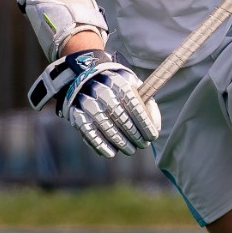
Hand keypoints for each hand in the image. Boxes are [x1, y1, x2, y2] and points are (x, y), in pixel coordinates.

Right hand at [27, 49, 161, 156]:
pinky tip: (111, 153)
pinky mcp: (75, 112)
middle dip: (133, 134)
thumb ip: (147, 104)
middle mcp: (101, 89)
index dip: (144, 123)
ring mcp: (86, 101)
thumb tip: (156, 127)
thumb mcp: (134, 88)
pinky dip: (100, 144)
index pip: (133, 103)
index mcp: (118, 81)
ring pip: (104, 124)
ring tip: (130, 150)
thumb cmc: (118, 89)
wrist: (86, 79)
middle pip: (119, 114)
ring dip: (119, 141)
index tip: (152, 137)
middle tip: (142, 145)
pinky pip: (88, 131)